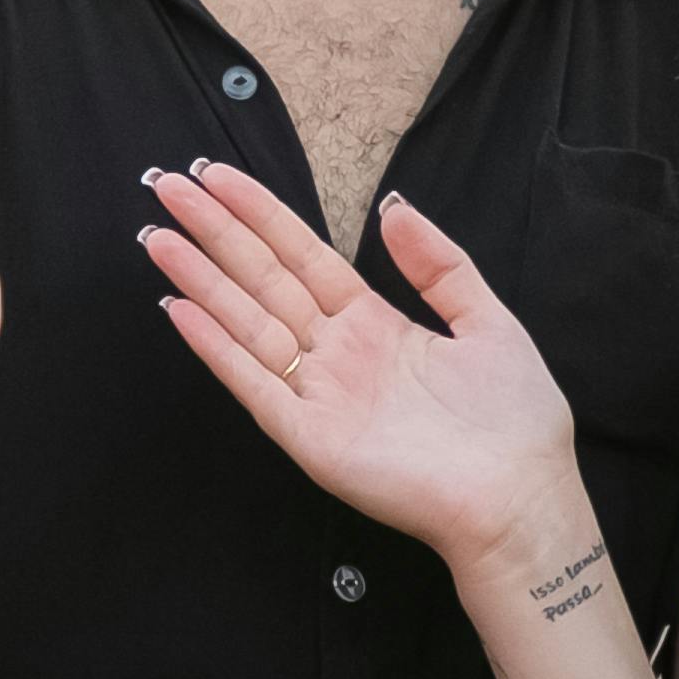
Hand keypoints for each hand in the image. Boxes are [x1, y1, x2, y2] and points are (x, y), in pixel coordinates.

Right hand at [143, 163, 576, 575]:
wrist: (520, 502)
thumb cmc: (515, 421)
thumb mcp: (488, 323)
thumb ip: (439, 265)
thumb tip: (393, 206)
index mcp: (376, 326)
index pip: (304, 256)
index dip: (262, 215)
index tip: (220, 177)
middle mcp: (337, 355)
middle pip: (265, 280)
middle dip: (217, 233)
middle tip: (169, 187)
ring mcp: (318, 395)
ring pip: (247, 323)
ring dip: (201, 280)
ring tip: (158, 238)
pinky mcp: (309, 437)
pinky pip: (254, 384)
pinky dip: (216, 348)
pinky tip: (181, 309)